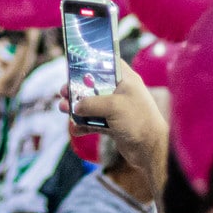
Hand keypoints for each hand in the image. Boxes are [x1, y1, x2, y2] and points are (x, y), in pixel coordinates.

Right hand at [59, 66, 168, 196]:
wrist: (150, 150)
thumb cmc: (137, 121)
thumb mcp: (113, 106)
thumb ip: (91, 103)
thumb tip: (76, 107)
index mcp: (126, 80)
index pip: (109, 63)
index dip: (93, 62)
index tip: (75, 64)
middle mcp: (122, 92)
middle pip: (95, 86)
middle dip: (77, 89)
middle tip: (62, 91)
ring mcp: (118, 110)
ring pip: (92, 105)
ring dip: (77, 108)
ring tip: (62, 108)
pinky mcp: (114, 125)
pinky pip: (95, 122)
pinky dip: (84, 125)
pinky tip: (74, 129)